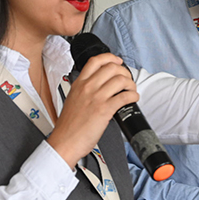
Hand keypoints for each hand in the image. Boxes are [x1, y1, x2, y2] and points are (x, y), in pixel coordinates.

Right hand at [47, 53, 137, 167]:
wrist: (65, 142)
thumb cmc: (68, 126)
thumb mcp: (72, 99)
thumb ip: (83, 90)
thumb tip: (99, 86)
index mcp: (79, 84)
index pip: (95, 61)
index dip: (110, 58)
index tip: (117, 61)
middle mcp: (88, 87)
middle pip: (111, 68)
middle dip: (124, 71)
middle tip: (127, 79)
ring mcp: (96, 97)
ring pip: (120, 80)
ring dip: (131, 83)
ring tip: (131, 90)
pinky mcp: (104, 110)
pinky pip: (125, 96)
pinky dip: (133, 96)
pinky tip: (133, 99)